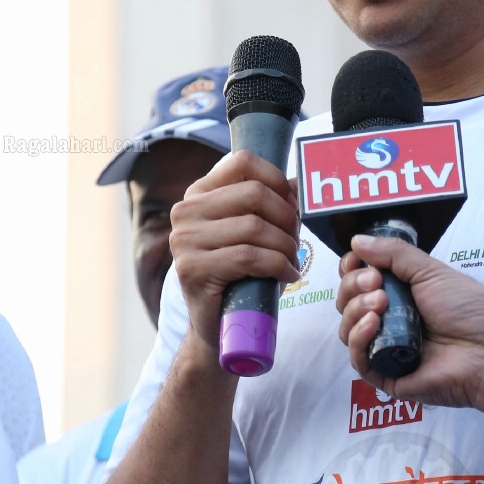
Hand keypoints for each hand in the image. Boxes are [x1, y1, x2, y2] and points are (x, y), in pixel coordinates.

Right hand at [168, 150, 300, 353]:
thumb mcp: (256, 232)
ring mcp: (184, 239)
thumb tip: (299, 182)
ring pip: (254, 227)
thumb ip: (272, 203)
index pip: (243, 161)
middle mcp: (186, 211)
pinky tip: (288, 275)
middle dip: (287, 218)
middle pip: (254, 193)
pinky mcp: (191, 268)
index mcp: (200, 193)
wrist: (218, 322)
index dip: (277, 179)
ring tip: (292, 261)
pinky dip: (278, 266)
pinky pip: (249, 257)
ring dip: (286, 246)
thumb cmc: (242, 273)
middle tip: (296, 241)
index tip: (293, 205)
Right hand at [337, 235, 483, 414]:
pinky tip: (372, 323)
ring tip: (379, 302)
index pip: (359, 284)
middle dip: (354, 287)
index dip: (351, 271)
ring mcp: (387, 350)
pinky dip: (358, 338)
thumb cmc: (469, 309)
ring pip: (347, 330)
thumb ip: (393, 254)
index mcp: (400, 296)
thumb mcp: (430, 271)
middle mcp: (390, 322)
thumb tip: (357, 241)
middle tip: (375, 282)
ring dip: (355, 310)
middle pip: (348, 304)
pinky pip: (358, 360)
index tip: (354, 260)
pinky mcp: (386, 376)